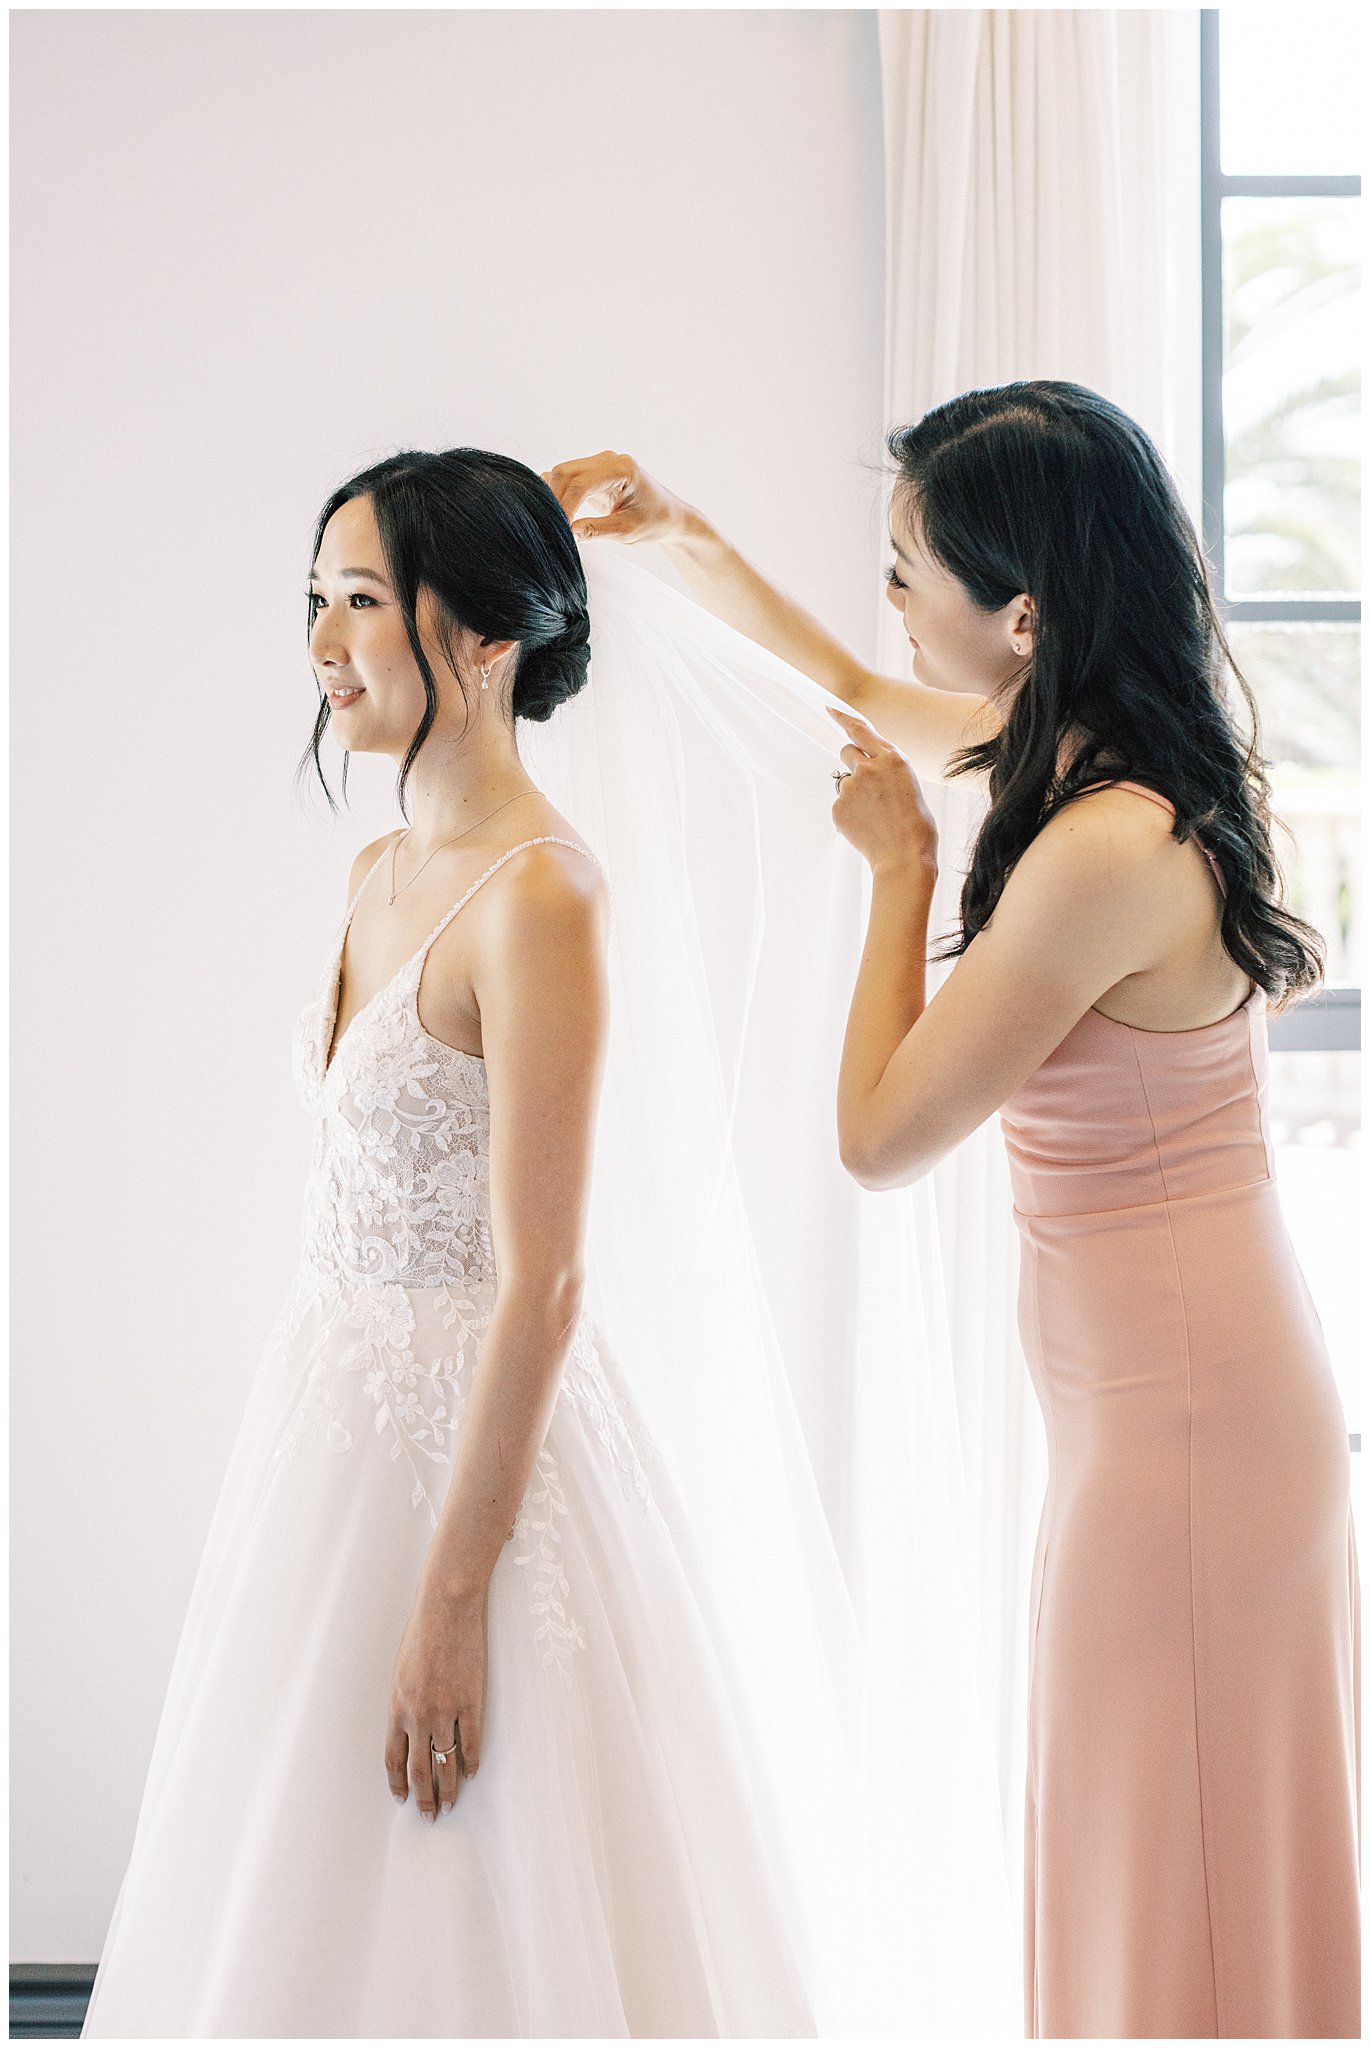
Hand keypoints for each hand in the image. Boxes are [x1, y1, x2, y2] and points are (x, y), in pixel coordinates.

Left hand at [385, 1574, 487, 1819]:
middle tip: (429, 1815)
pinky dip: (472, 1760)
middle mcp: (418, 1716)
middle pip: (420, 1769)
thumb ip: (402, 1704)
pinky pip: (471, 1741)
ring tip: (451, 1803)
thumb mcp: (400, 1672)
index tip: (403, 1799)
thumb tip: (407, 1729)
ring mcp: (446, 1710)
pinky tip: (472, 1772)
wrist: (446, 1609)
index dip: (398, 1783)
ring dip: (448, 1788)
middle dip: (423, 1798)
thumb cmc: (421, 1635)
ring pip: (446, 1762)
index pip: (393, 1759)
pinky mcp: (471, 1701)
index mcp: (396, 1708)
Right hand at [541, 450, 688, 545]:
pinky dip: (558, 493)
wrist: (668, 516)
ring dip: (554, 497)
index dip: (566, 507)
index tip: (560, 529)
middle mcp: (609, 460)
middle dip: (555, 500)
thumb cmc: (654, 521)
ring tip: (555, 523)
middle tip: (552, 527)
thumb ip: (595, 530)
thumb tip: (567, 531)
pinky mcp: (592, 472)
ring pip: (562, 473)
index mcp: (623, 469)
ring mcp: (599, 463)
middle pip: (565, 472)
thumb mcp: (626, 531)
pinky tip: (559, 514)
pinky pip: (566, 478)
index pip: (581, 483)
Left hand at [828, 704, 938, 875]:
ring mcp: (851, 787)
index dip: (842, 717)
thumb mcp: (909, 786)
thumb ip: (886, 772)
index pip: (860, 728)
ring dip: (853, 793)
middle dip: (852, 762)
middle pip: (846, 752)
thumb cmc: (916, 826)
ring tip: (874, 815)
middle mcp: (868, 767)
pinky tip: (866, 827)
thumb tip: (869, 774)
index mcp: (893, 758)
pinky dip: (849, 814)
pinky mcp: (838, 807)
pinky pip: (840, 805)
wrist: (904, 857)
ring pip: (843, 782)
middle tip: (865, 784)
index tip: (829, 708)